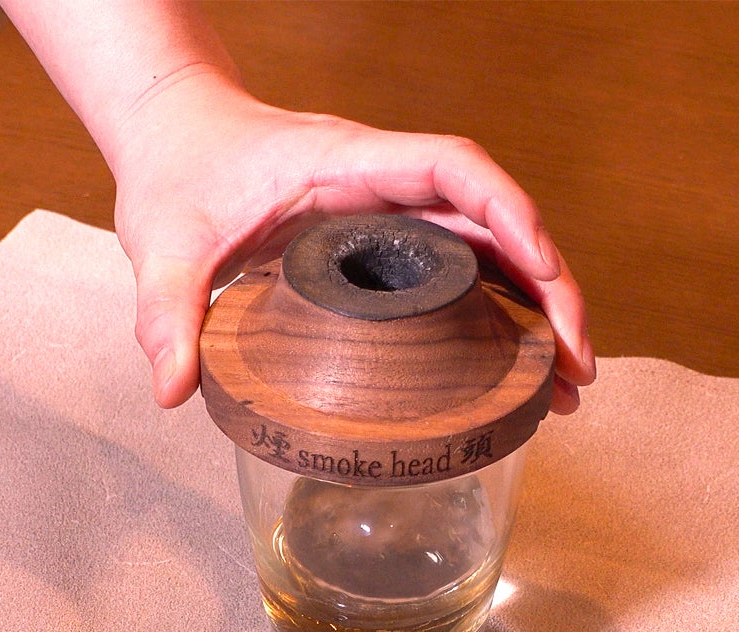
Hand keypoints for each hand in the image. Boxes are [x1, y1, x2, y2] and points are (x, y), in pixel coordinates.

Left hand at [102, 68, 593, 411]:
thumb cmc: (175, 170)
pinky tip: (518, 373)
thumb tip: (171, 391)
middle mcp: (387, 183)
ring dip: (538, 310)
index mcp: (348, 164)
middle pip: (497, 220)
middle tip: (576, 365)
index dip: (508, 212)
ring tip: (565, 386)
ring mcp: (393, 213)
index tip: (545, 269)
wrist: (174, 134)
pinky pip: (462, 272)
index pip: (453, 169)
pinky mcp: (387, 244)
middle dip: (550, 286)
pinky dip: (500, 316)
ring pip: (492, 251)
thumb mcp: (161, 243)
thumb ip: (163, 313)